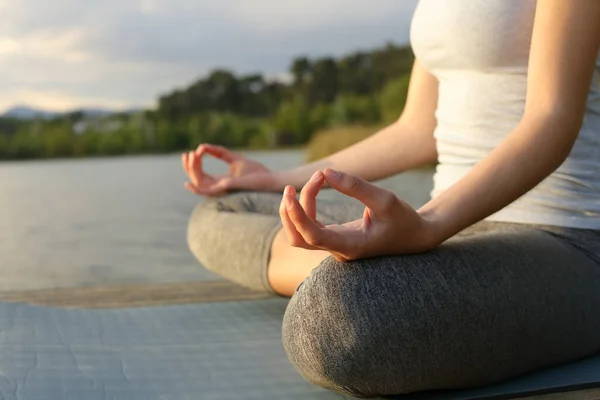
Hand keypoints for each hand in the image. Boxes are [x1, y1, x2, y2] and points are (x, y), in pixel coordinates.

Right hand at [182, 144, 274, 195]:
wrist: (269, 178)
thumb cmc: (255, 171)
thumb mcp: (234, 158)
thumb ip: (219, 152)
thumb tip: (202, 146)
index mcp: (220, 180)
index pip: (200, 175)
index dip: (193, 164)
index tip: (191, 152)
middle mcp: (218, 186)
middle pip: (197, 179)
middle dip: (189, 167)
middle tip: (187, 154)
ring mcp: (221, 188)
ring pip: (199, 183)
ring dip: (192, 170)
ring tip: (192, 156)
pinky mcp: (226, 187)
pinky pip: (207, 192)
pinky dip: (196, 189)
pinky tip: (188, 183)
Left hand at [279, 168, 438, 260]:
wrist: (415, 236)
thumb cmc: (403, 218)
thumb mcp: (385, 198)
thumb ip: (355, 186)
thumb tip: (326, 171)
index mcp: (351, 245)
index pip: (312, 236)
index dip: (296, 216)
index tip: (289, 194)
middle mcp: (339, 250)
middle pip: (298, 238)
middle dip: (290, 211)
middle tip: (295, 185)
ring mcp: (335, 246)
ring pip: (301, 232)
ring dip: (298, 206)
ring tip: (317, 177)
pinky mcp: (335, 238)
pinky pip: (310, 225)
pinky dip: (307, 205)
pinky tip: (318, 184)